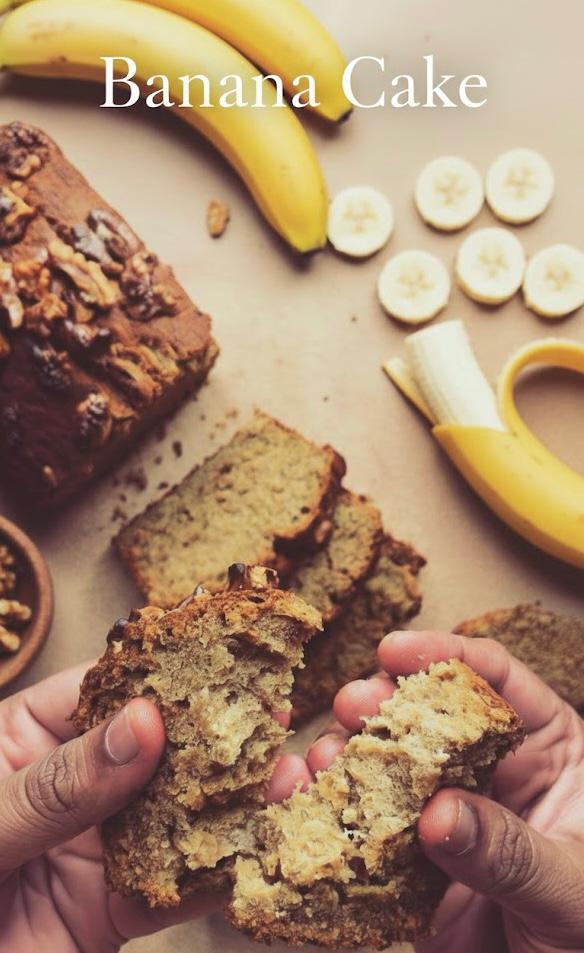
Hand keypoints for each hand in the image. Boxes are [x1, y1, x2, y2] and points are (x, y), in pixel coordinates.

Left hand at [0, 662, 307, 952]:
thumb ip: (52, 786)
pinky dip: (214, 875)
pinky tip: (254, 855)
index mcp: (26, 738)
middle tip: (272, 718)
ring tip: (284, 782)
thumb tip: (140, 726)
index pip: (105, 691)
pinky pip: (171, 888)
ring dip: (229, 803)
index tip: (222, 659)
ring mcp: (93, 846)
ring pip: (173, 815)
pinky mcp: (109, 910)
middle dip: (213, 737)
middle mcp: (70, 785)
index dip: (163, 673)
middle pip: (154, 751)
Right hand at [309, 630, 583, 952]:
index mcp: (546, 756)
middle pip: (429, 715)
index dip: (446, 655)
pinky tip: (294, 797)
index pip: (499, 681)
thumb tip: (439, 814)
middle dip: (383, 701)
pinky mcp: (410, 869)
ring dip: (346, 754)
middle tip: (350, 704)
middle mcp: (489, 776)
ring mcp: (444, 820)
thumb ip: (510, 851)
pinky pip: (362, 834)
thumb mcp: (571, 889)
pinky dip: (323, 813)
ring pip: (387, 768)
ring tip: (322, 760)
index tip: (394, 652)